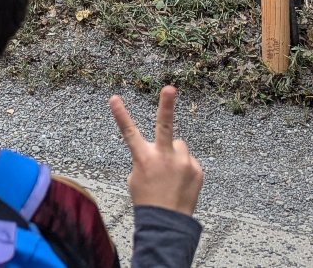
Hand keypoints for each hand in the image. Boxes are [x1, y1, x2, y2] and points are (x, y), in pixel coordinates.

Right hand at [109, 86, 203, 215]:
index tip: (114, 98)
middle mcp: (164, 157)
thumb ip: (146, 159)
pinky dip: (186, 168)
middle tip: (170, 88)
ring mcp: (183, 163)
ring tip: (172, 174)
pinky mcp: (197, 170)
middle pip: (165, 125)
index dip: (120, 114)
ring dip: (176, 154)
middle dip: (167, 105)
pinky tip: (180, 182)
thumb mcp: (136, 177)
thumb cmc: (147, 200)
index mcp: (143, 158)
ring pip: (180, 146)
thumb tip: (160, 151)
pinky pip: (190, 161)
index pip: (129, 132)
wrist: (167, 223)